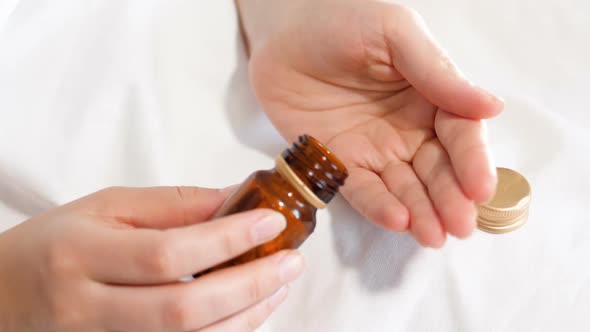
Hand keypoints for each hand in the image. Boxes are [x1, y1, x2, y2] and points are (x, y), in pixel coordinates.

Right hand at [0, 187, 302, 331]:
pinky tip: (250, 313)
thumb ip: (172, 205)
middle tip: (290, 262)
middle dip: (248, 285)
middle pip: (182, 309)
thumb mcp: (105, 208)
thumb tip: (235, 198)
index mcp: (81, 254)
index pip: (167, 252)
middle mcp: (87, 308)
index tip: (271, 221)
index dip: (227, 238)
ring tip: (278, 286)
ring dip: (245, 317)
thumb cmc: (58, 244)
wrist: (4, 297)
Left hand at [237, 0, 502, 246]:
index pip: (460, 135)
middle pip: (436, 170)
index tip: (481, 189)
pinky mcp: (338, 162)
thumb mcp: (396, 34)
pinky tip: (396, 220)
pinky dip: (378, 205)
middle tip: (460, 227)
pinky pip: (360, 188)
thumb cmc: (344, 20)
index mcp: (431, 97)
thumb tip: (493, 106)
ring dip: (420, 212)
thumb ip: (437, 72)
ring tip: (432, 235)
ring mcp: (373, 149)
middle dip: (450, 199)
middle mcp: (408, 129)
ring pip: (403, 187)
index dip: (472, 163)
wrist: (284, 30)